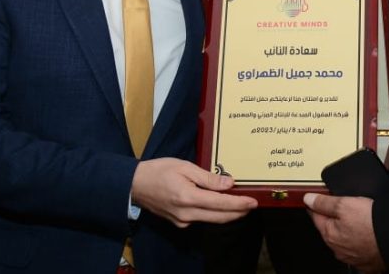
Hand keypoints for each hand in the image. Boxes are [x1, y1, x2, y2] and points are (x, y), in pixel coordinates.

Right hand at [131, 158, 256, 227]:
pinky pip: (202, 219)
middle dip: (238, 212)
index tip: (253, 202)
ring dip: (228, 214)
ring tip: (241, 205)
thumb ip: (208, 178)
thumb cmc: (159, 170)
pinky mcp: (179, 223)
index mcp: (188, 198)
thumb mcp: (185, 167)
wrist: (135, 185)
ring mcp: (182, 221)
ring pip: (212, 220)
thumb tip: (229, 183)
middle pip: (220, 217)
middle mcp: (187, 214)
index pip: (221, 204)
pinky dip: (214, 214)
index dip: (239, 204)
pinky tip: (221, 206)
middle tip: (252, 205)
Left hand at [304, 193, 384, 272]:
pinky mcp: (367, 262)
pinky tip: (366, 236)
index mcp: (330, 235)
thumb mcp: (345, 204)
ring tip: (356, 221)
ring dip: (347, 232)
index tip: (317, 202)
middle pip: (330, 230)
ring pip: (344, 241)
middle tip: (340, 209)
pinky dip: (360, 242)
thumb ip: (325, 202)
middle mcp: (339, 249)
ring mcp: (353, 258)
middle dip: (332, 220)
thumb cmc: (371, 223)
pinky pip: (359, 250)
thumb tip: (308, 199)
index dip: (316, 206)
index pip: (316, 217)